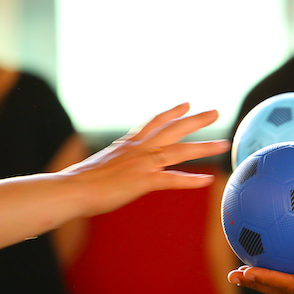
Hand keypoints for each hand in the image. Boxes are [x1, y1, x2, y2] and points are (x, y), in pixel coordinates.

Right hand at [65, 103, 229, 215]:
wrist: (70, 189)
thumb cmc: (80, 182)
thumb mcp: (101, 165)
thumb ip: (116, 163)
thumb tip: (117, 168)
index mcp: (128, 144)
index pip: (154, 122)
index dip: (172, 112)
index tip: (187, 104)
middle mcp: (138, 149)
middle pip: (173, 130)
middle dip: (196, 120)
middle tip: (216, 112)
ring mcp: (142, 164)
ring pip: (180, 151)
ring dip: (204, 147)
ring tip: (224, 145)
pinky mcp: (143, 181)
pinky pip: (173, 179)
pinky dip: (191, 180)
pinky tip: (208, 180)